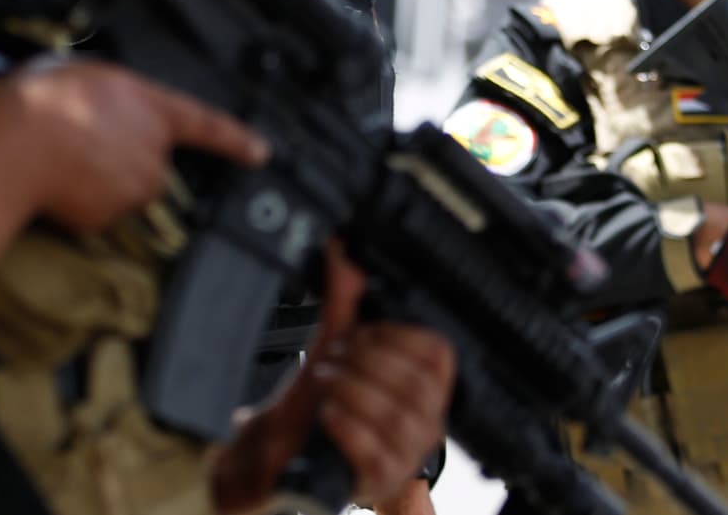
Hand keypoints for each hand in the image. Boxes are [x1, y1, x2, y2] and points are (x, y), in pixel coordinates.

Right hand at [0, 58, 266, 233]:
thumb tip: (105, 103)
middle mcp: (153, 151)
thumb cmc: (45, 99)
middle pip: (148, 159)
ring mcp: (134, 189)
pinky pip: (98, 211)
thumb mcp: (85, 71)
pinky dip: (79, 201)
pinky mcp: (109, 218)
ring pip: (122, 187)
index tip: (259, 151)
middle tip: (79, 137)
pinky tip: (54, 182)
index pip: (207, 124)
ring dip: (99, 177)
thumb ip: (111, 92)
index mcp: (153, 108)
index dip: (236, 139)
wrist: (17, 145)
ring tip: (60, 156)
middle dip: (121, 153)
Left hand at [212, 247, 454, 512]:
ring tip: (325, 381)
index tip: (363, 332)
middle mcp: (423, 420)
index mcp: (422, 384)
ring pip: (395, 416)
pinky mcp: (381, 479)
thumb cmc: (324, 401)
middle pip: (416, 383)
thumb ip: (343, 297)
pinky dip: (347, 425)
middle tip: (336, 357)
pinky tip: (327, 413)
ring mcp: (405, 454)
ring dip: (352, 389)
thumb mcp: (336, 345)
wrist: (288, 453)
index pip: (438, 353)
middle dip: (367, 360)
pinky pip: (376, 451)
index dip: (398, 336)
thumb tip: (340, 247)